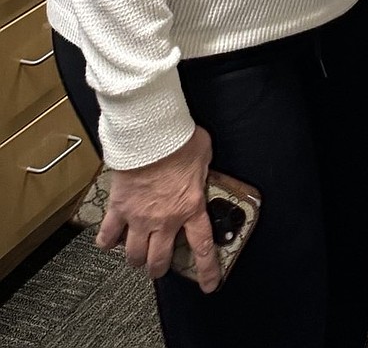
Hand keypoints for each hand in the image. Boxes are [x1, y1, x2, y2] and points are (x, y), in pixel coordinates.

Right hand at [97, 126, 220, 292]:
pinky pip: (107, 237)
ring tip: (136, 255)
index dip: (207, 270)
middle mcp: (165, 220)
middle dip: (159, 268)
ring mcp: (139, 218)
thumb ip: (202, 172)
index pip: (203, 246)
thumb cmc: (179, 140)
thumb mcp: (204, 156)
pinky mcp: (118, 209)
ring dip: (135, 258)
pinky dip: (107, 242)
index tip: (210, 285)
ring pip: (134, 255)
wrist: (151, 135)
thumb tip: (201, 169)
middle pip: (159, 260)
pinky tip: (109, 241)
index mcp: (191, 207)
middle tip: (159, 266)